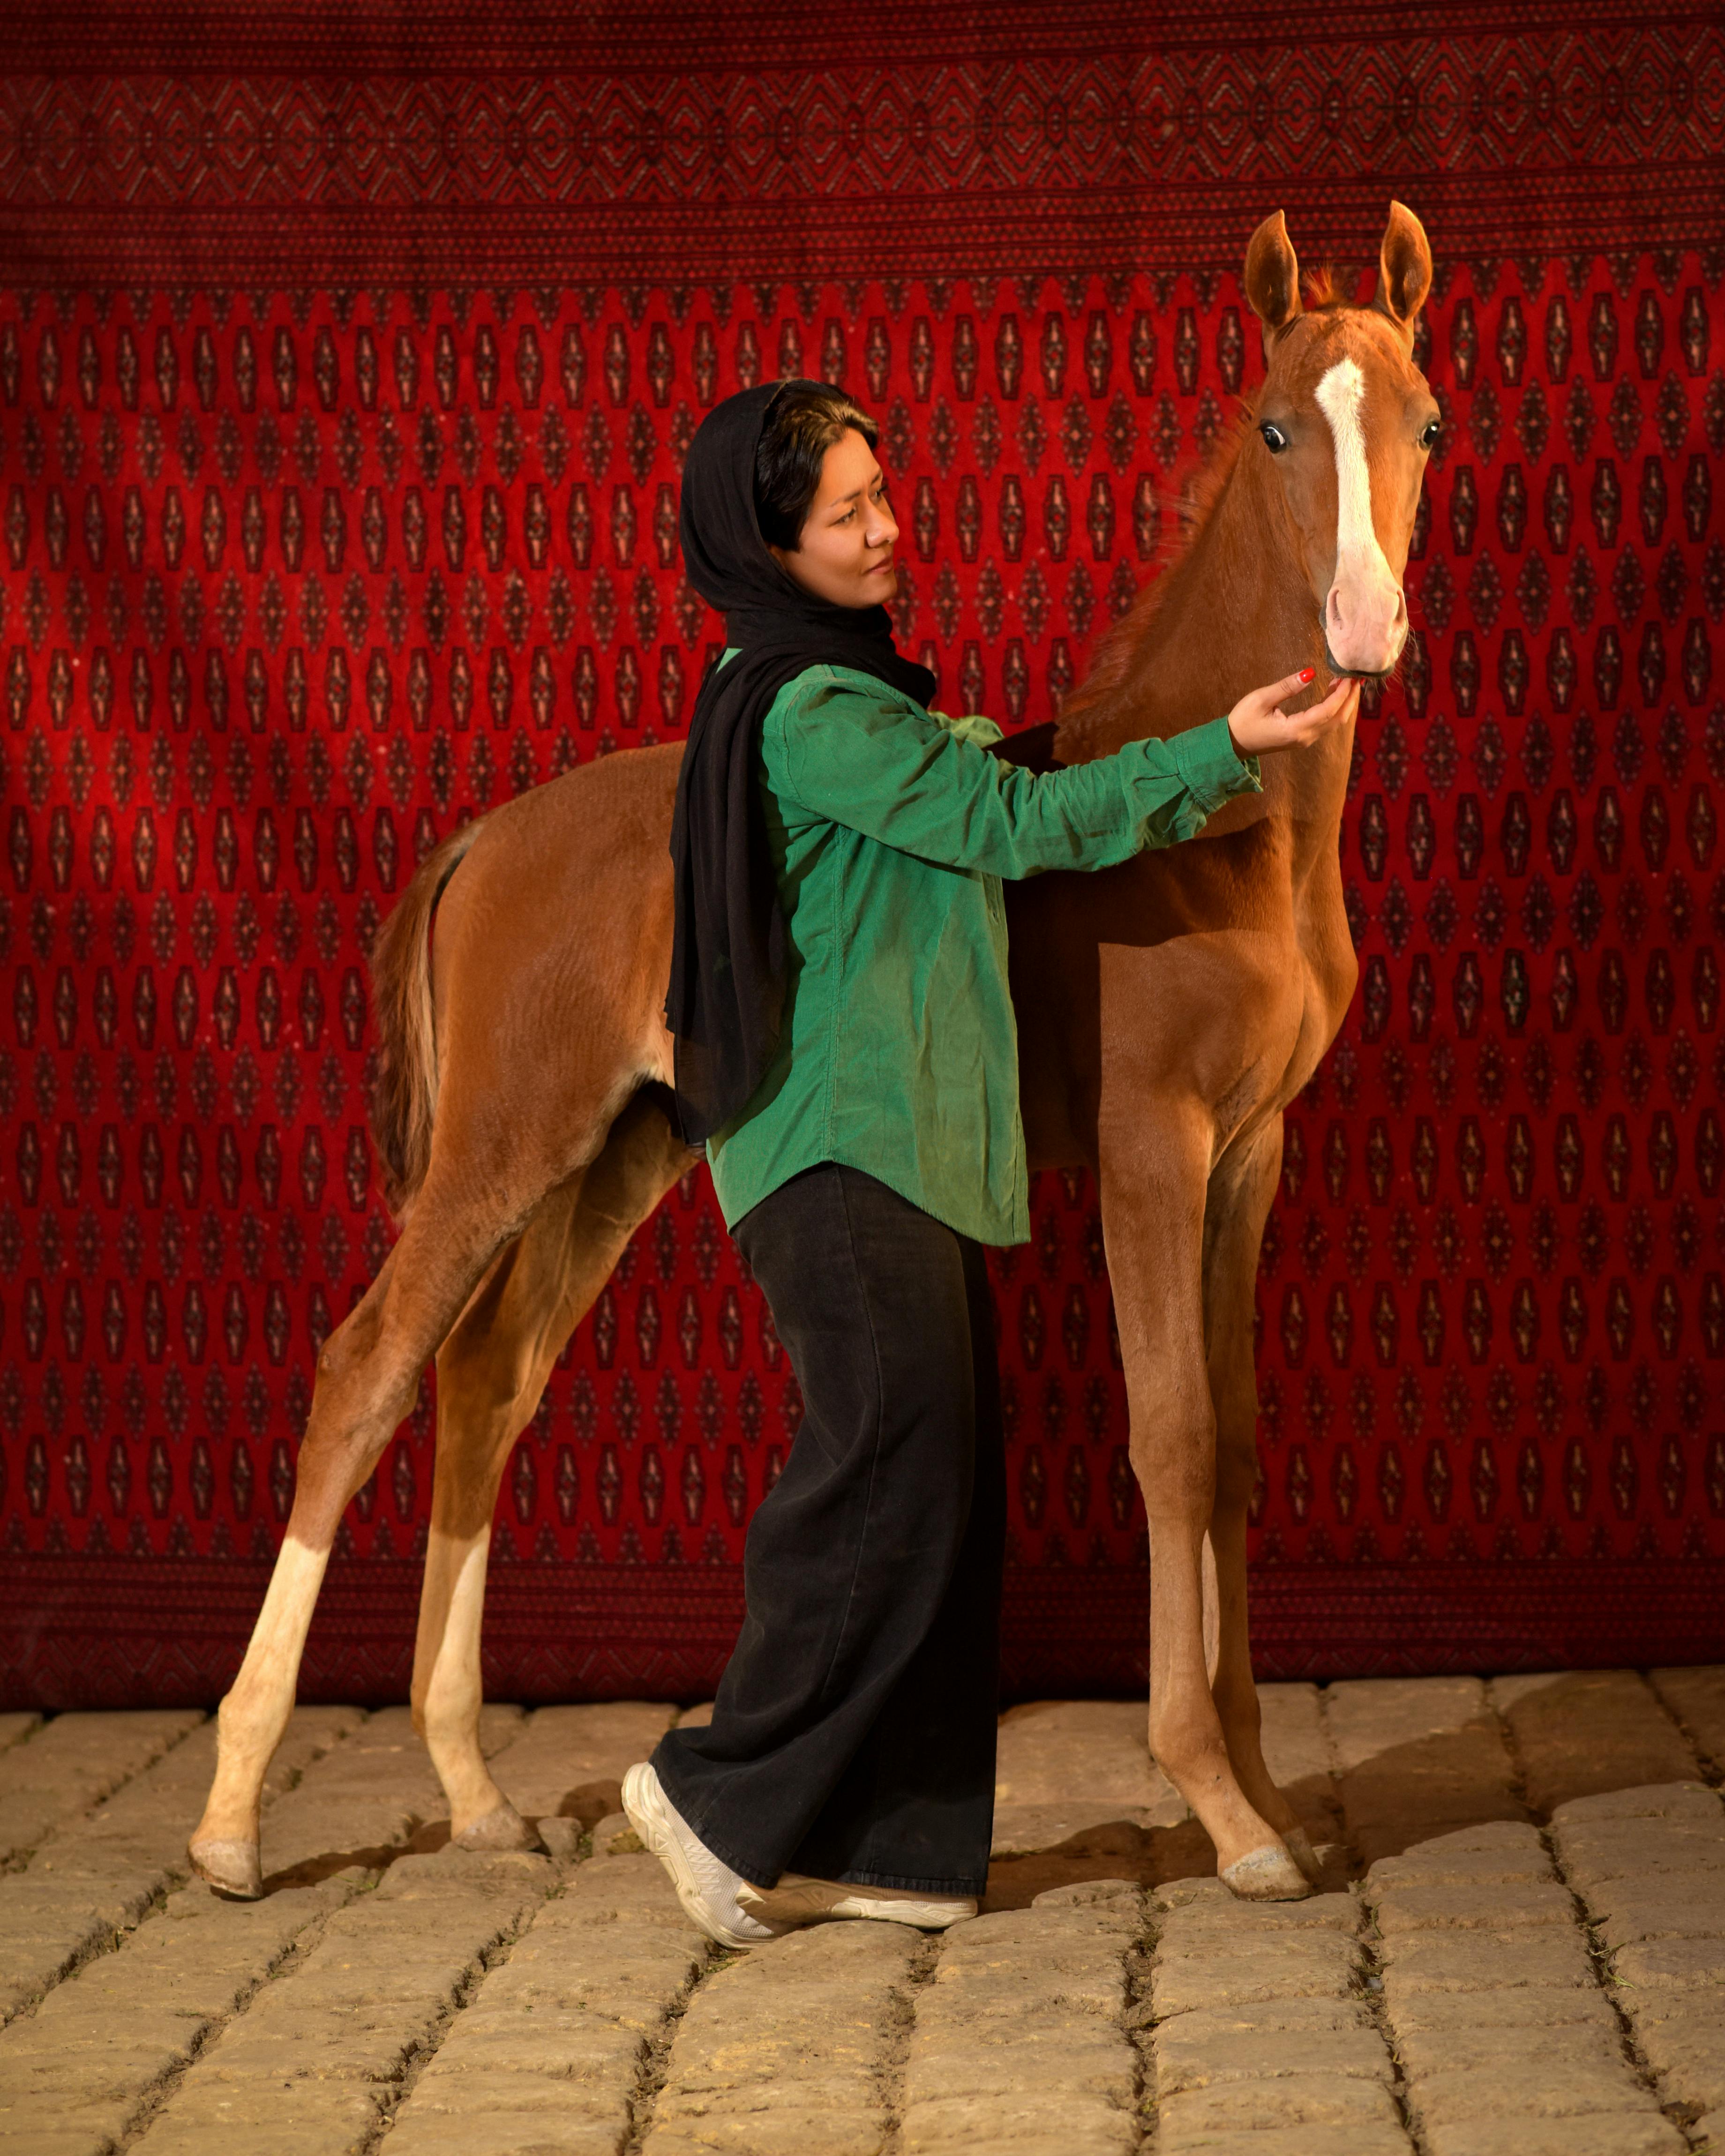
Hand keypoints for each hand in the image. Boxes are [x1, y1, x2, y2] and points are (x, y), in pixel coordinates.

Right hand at [1226, 668, 1359, 759]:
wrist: (1232, 744)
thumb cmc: (1243, 721)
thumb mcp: (1261, 699)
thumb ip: (1287, 686)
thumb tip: (1310, 672)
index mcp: (1295, 729)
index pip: (1327, 711)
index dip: (1341, 693)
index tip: (1349, 676)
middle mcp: (1304, 738)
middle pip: (1338, 719)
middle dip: (1350, 698)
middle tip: (1356, 677)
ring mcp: (1304, 740)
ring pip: (1334, 722)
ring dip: (1344, 703)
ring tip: (1348, 682)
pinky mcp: (1302, 738)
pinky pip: (1326, 724)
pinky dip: (1335, 708)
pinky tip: (1334, 693)